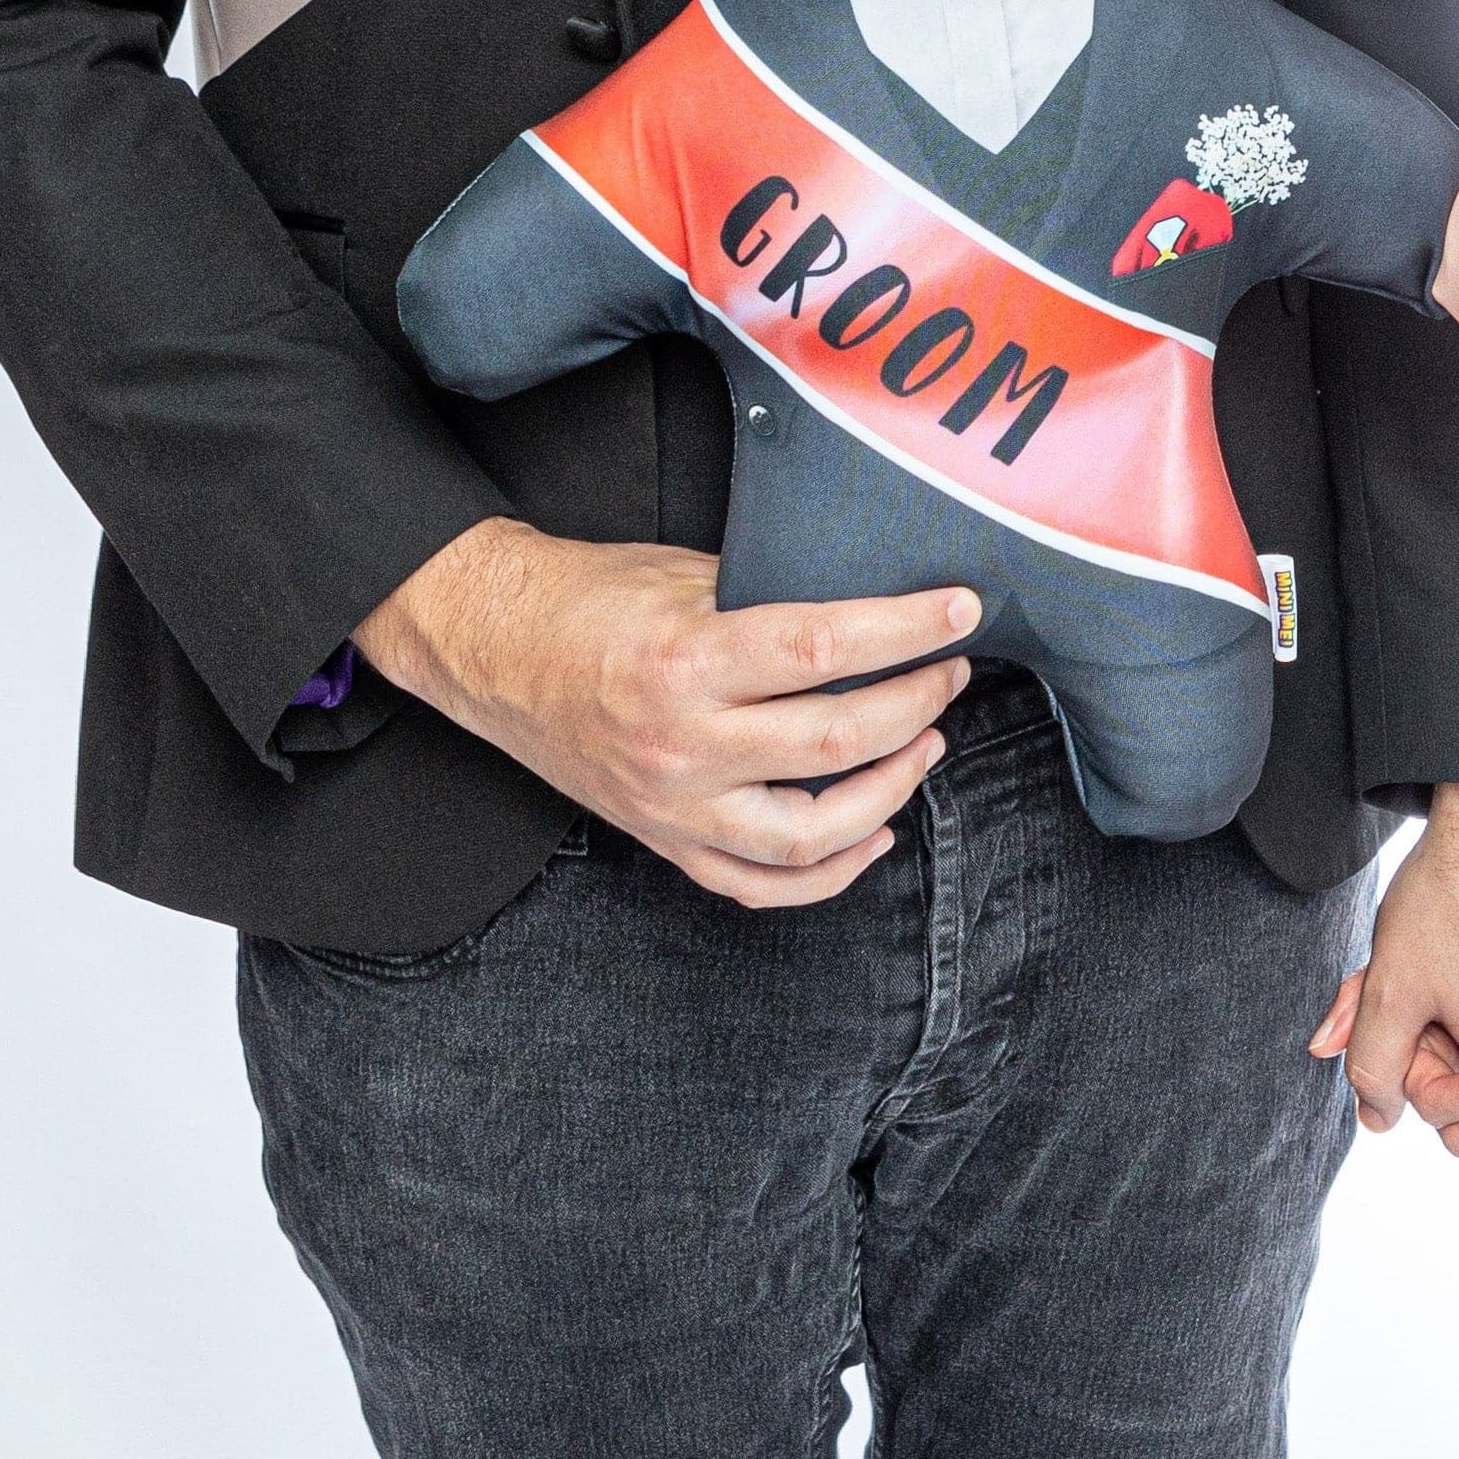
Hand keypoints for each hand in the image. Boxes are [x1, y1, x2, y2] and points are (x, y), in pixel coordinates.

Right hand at [355, 517, 971, 908]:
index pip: (825, 648)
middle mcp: (683, 745)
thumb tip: (877, 592)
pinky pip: (759, 884)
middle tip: (953, 667)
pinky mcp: (664, 841)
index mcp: (688, 662)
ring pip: (811, 833)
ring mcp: (673, 807)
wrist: (496, 649)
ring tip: (928, 740)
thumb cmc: (594, 598)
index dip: (907, 629)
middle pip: (836, 742)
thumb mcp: (688, 573)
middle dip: (918, 701)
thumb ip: (775, 593)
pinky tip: (875, 833)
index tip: (962, 608)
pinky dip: (829, 872)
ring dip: (891, 788)